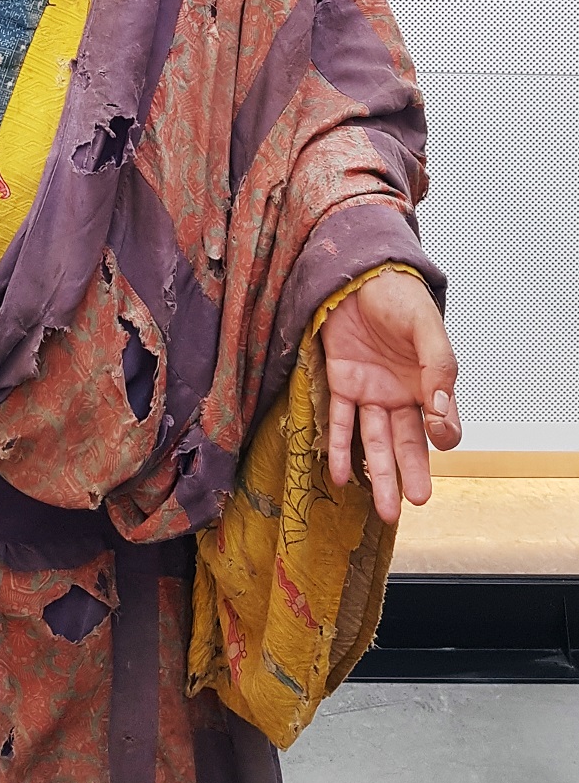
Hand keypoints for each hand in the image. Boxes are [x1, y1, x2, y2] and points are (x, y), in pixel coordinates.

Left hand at [320, 269, 460, 524]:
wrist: (356, 273)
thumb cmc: (398, 295)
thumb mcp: (424, 326)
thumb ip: (437, 366)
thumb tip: (441, 412)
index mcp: (428, 381)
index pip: (441, 422)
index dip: (443, 433)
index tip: (441, 436)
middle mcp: (400, 393)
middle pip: (408, 442)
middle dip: (411, 474)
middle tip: (415, 504)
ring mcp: (370, 391)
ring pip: (375, 440)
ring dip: (378, 473)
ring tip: (385, 509)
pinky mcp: (341, 382)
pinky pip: (338, 420)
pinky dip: (338, 447)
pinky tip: (340, 476)